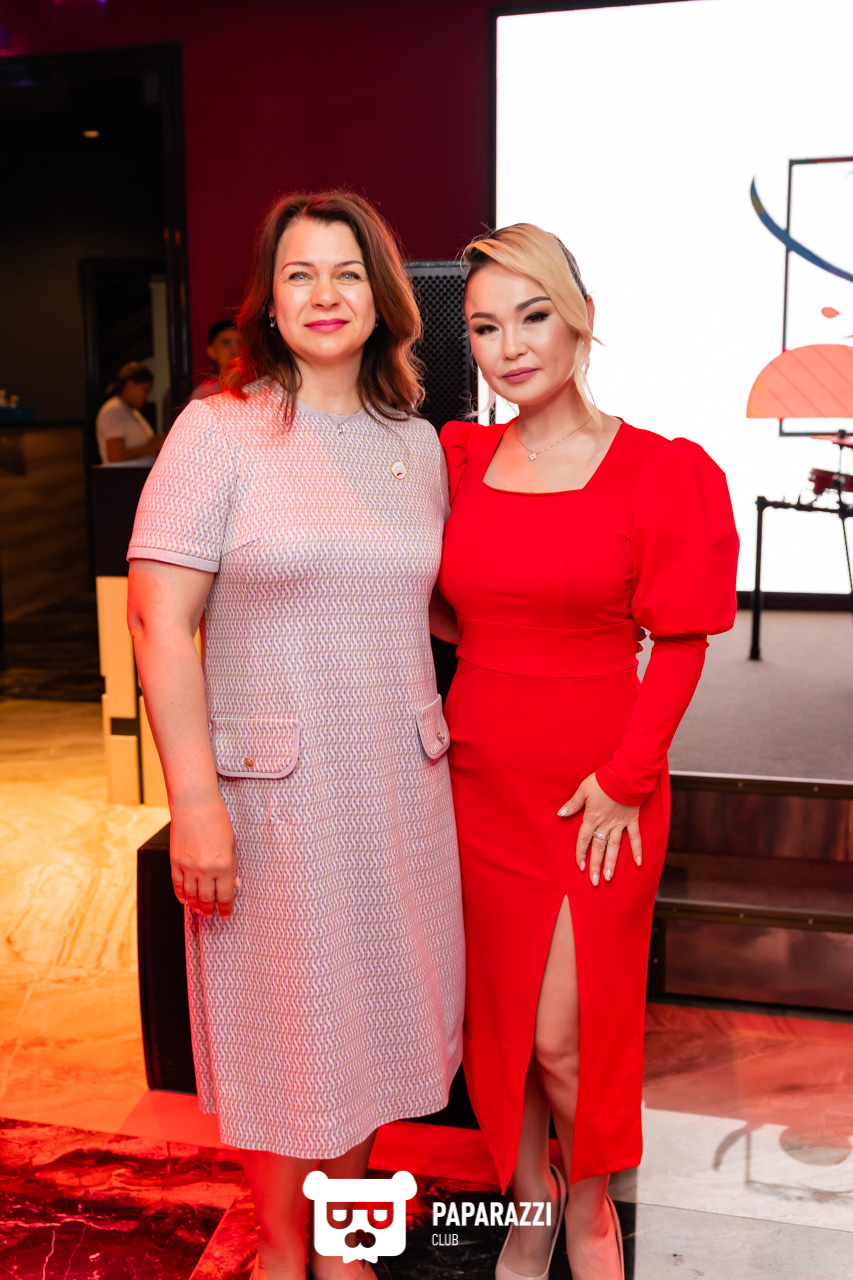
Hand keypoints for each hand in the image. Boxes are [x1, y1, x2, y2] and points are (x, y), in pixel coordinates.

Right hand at [170, 796, 238, 917]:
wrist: (194, 805)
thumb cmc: (216, 820)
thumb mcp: (232, 844)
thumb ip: (232, 867)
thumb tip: (235, 885)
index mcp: (224, 865)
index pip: (225, 896)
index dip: (225, 908)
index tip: (226, 914)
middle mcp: (205, 870)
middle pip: (207, 899)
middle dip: (210, 910)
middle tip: (211, 914)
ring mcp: (188, 867)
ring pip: (191, 895)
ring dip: (195, 905)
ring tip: (199, 909)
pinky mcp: (175, 862)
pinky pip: (177, 885)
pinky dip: (181, 895)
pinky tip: (184, 899)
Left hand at [557, 773, 641, 885]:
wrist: (624, 776)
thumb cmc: (602, 781)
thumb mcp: (583, 790)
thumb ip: (573, 804)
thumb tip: (560, 814)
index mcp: (592, 818)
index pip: (584, 840)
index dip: (581, 854)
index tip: (580, 867)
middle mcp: (605, 825)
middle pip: (598, 848)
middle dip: (595, 865)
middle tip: (594, 882)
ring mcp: (619, 824)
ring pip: (614, 847)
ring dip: (611, 863)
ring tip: (609, 877)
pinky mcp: (632, 820)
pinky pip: (635, 838)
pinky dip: (637, 850)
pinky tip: (639, 863)